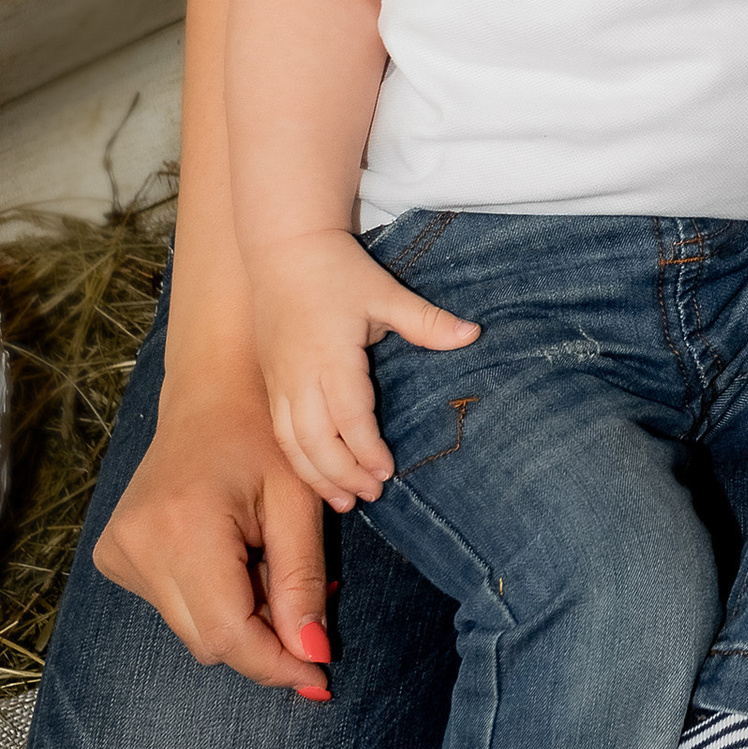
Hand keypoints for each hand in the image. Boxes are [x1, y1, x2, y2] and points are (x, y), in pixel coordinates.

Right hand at [93, 371, 338, 699]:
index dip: (277, 663)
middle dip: (266, 638)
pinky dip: (214, 599)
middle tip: (309, 606)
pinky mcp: (113, 556)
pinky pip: (174, 607)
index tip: (320, 676)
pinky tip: (235, 555)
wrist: (212, 392)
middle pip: (209, 640)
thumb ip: (303, 582)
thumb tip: (312, 658)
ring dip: (241, 617)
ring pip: (193, 629)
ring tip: (268, 561)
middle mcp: (136, 545)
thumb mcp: (300, 502)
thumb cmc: (266, 435)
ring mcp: (117, 552)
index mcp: (182, 527)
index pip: (227, 633)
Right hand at [247, 233, 478, 510]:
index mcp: (330, 355)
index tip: (386, 471)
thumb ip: (426, 321)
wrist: (283, 248)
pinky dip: (298, 459)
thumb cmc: (337, 270)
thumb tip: (474, 335)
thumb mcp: (385, 292)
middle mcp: (299, 375)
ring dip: (317, 475)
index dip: (366, 449)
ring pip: (293, 442)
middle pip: (316, 440)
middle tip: (371, 495)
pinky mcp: (271, 381)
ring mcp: (280, 380)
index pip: (348, 416)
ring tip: (344, 500)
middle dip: (343, 473)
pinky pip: (281, 432)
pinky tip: (317, 475)